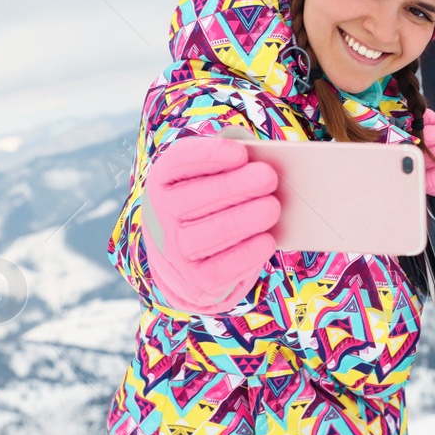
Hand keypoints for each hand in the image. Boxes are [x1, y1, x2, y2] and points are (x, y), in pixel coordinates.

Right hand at [143, 135, 279, 313]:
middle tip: (269, 177)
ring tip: (272, 208)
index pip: (178, 162)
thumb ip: (231, 163)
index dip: (210, 156)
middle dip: (236, 187)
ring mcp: (175, 251)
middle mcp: (161, 216)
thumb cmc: (208, 206)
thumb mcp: (210, 180)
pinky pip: (222, 268)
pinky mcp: (195, 281)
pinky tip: (268, 240)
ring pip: (212, 233)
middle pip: (197, 197)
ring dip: (245, 219)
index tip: (241, 153)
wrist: (184, 262)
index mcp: (163, 182)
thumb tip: (260, 159)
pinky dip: (248, 254)